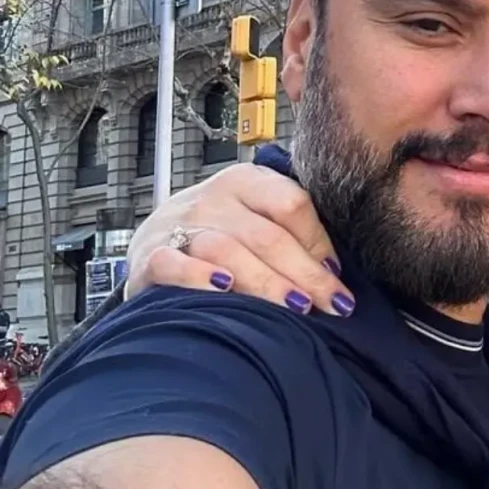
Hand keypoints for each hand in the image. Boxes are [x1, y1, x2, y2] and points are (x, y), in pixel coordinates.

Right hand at [124, 164, 352, 315]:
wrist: (157, 244)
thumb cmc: (222, 236)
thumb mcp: (256, 218)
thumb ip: (291, 232)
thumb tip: (334, 272)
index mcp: (248, 181)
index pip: (292, 204)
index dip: (319, 242)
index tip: (337, 276)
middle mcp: (214, 198)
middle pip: (267, 235)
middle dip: (306, 274)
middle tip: (332, 304)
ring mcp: (179, 225)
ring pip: (228, 250)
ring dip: (267, 282)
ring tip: (296, 307)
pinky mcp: (150, 255)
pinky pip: (173, 264)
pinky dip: (198, 277)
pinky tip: (224, 289)